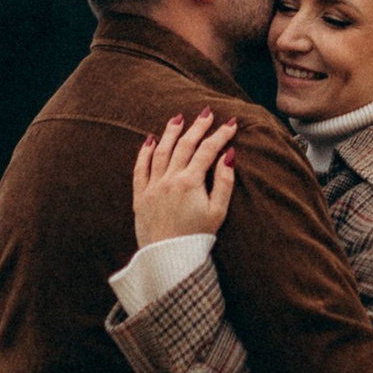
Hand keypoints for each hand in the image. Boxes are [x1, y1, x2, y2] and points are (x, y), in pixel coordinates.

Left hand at [133, 111, 236, 244]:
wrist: (168, 260)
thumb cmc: (196, 238)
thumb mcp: (218, 212)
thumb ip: (224, 182)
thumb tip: (228, 156)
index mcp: (190, 182)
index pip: (208, 150)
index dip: (221, 135)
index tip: (231, 123)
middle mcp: (169, 179)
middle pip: (185, 145)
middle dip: (198, 127)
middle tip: (207, 113)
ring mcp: (152, 186)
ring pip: (161, 151)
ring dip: (171, 133)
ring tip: (179, 118)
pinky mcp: (140, 196)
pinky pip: (140, 168)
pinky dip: (145, 152)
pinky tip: (151, 140)